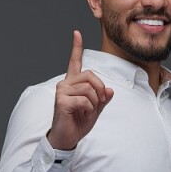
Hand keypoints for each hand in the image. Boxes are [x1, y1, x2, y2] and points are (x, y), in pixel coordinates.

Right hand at [47, 30, 113, 150]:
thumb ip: (102, 99)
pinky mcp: (61, 101)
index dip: (76, 47)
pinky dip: (89, 109)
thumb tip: (110, 89)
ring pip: (88, 89)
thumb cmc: (78, 123)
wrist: (67, 138)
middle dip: (100, 89)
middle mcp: (65, 84)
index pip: (74, 62)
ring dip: (94, 103)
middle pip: (90, 75)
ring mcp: (61, 91)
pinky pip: (84, 100)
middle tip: (99, 103)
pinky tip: (83, 114)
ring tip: (88, 112)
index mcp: (72, 83)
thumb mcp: (95, 109)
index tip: (76, 33)